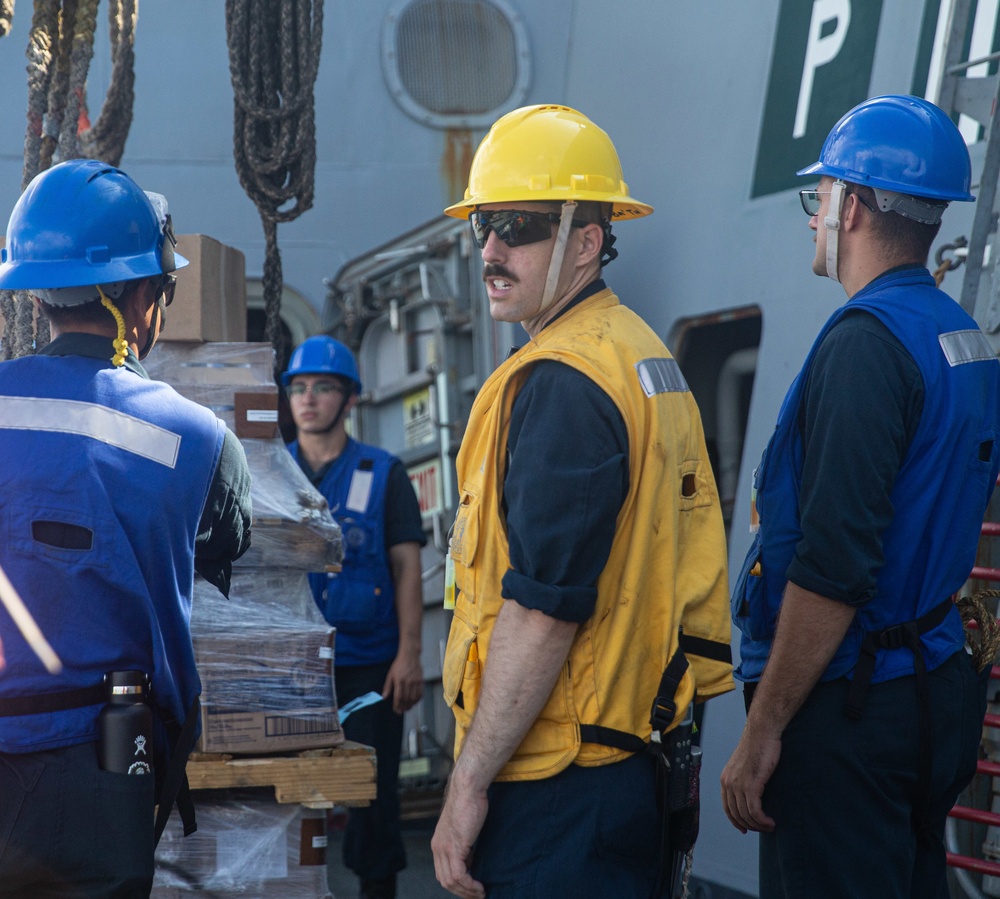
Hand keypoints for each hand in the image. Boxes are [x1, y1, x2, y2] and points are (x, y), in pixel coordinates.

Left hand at [382, 651, 423, 714]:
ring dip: (411, 705)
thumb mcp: (390, 674)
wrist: (410, 655)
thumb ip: (387, 687)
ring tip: (407, 708)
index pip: (398, 697)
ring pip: (414, 698)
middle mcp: (408, 682)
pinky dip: (417, 700)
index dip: (397, 705)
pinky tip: (414, 702)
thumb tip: (384, 697)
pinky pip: (420, 693)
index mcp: (399, 680)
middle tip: (401, 711)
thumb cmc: (399, 664)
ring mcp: (416, 681)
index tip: (396, 710)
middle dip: (404, 707)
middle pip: (407, 699)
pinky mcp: (421, 680)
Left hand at [431, 775, 486, 898]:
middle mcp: (438, 848)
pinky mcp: (455, 846)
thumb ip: (464, 845)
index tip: (470, 889)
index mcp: (438, 843)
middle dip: (461, 892)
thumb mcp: (464, 829)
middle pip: (444, 881)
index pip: (442, 873)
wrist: (468, 788)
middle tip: (477, 896)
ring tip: (480, 893)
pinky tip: (479, 887)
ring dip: (467, 892)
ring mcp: (444, 848)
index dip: (456, 885)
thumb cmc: (469, 803)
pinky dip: (469, 885)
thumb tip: (471, 860)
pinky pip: (458, 875)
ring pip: (450, 881)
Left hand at [720, 727, 779, 833]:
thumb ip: (744, 778)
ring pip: (746, 815)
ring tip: (770, 826)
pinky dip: (763, 820)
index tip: (745, 828)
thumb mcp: (746, 765)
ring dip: (759, 825)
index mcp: (725, 778)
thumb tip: (752, 792)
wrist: (762, 733)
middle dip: (749, 826)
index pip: (727, 807)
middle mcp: (728, 783)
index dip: (735, 821)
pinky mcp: (750, 785)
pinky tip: (771, 822)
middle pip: (736, 814)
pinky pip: (755, 811)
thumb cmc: (758, 746)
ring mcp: (738, 785)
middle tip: (763, 829)